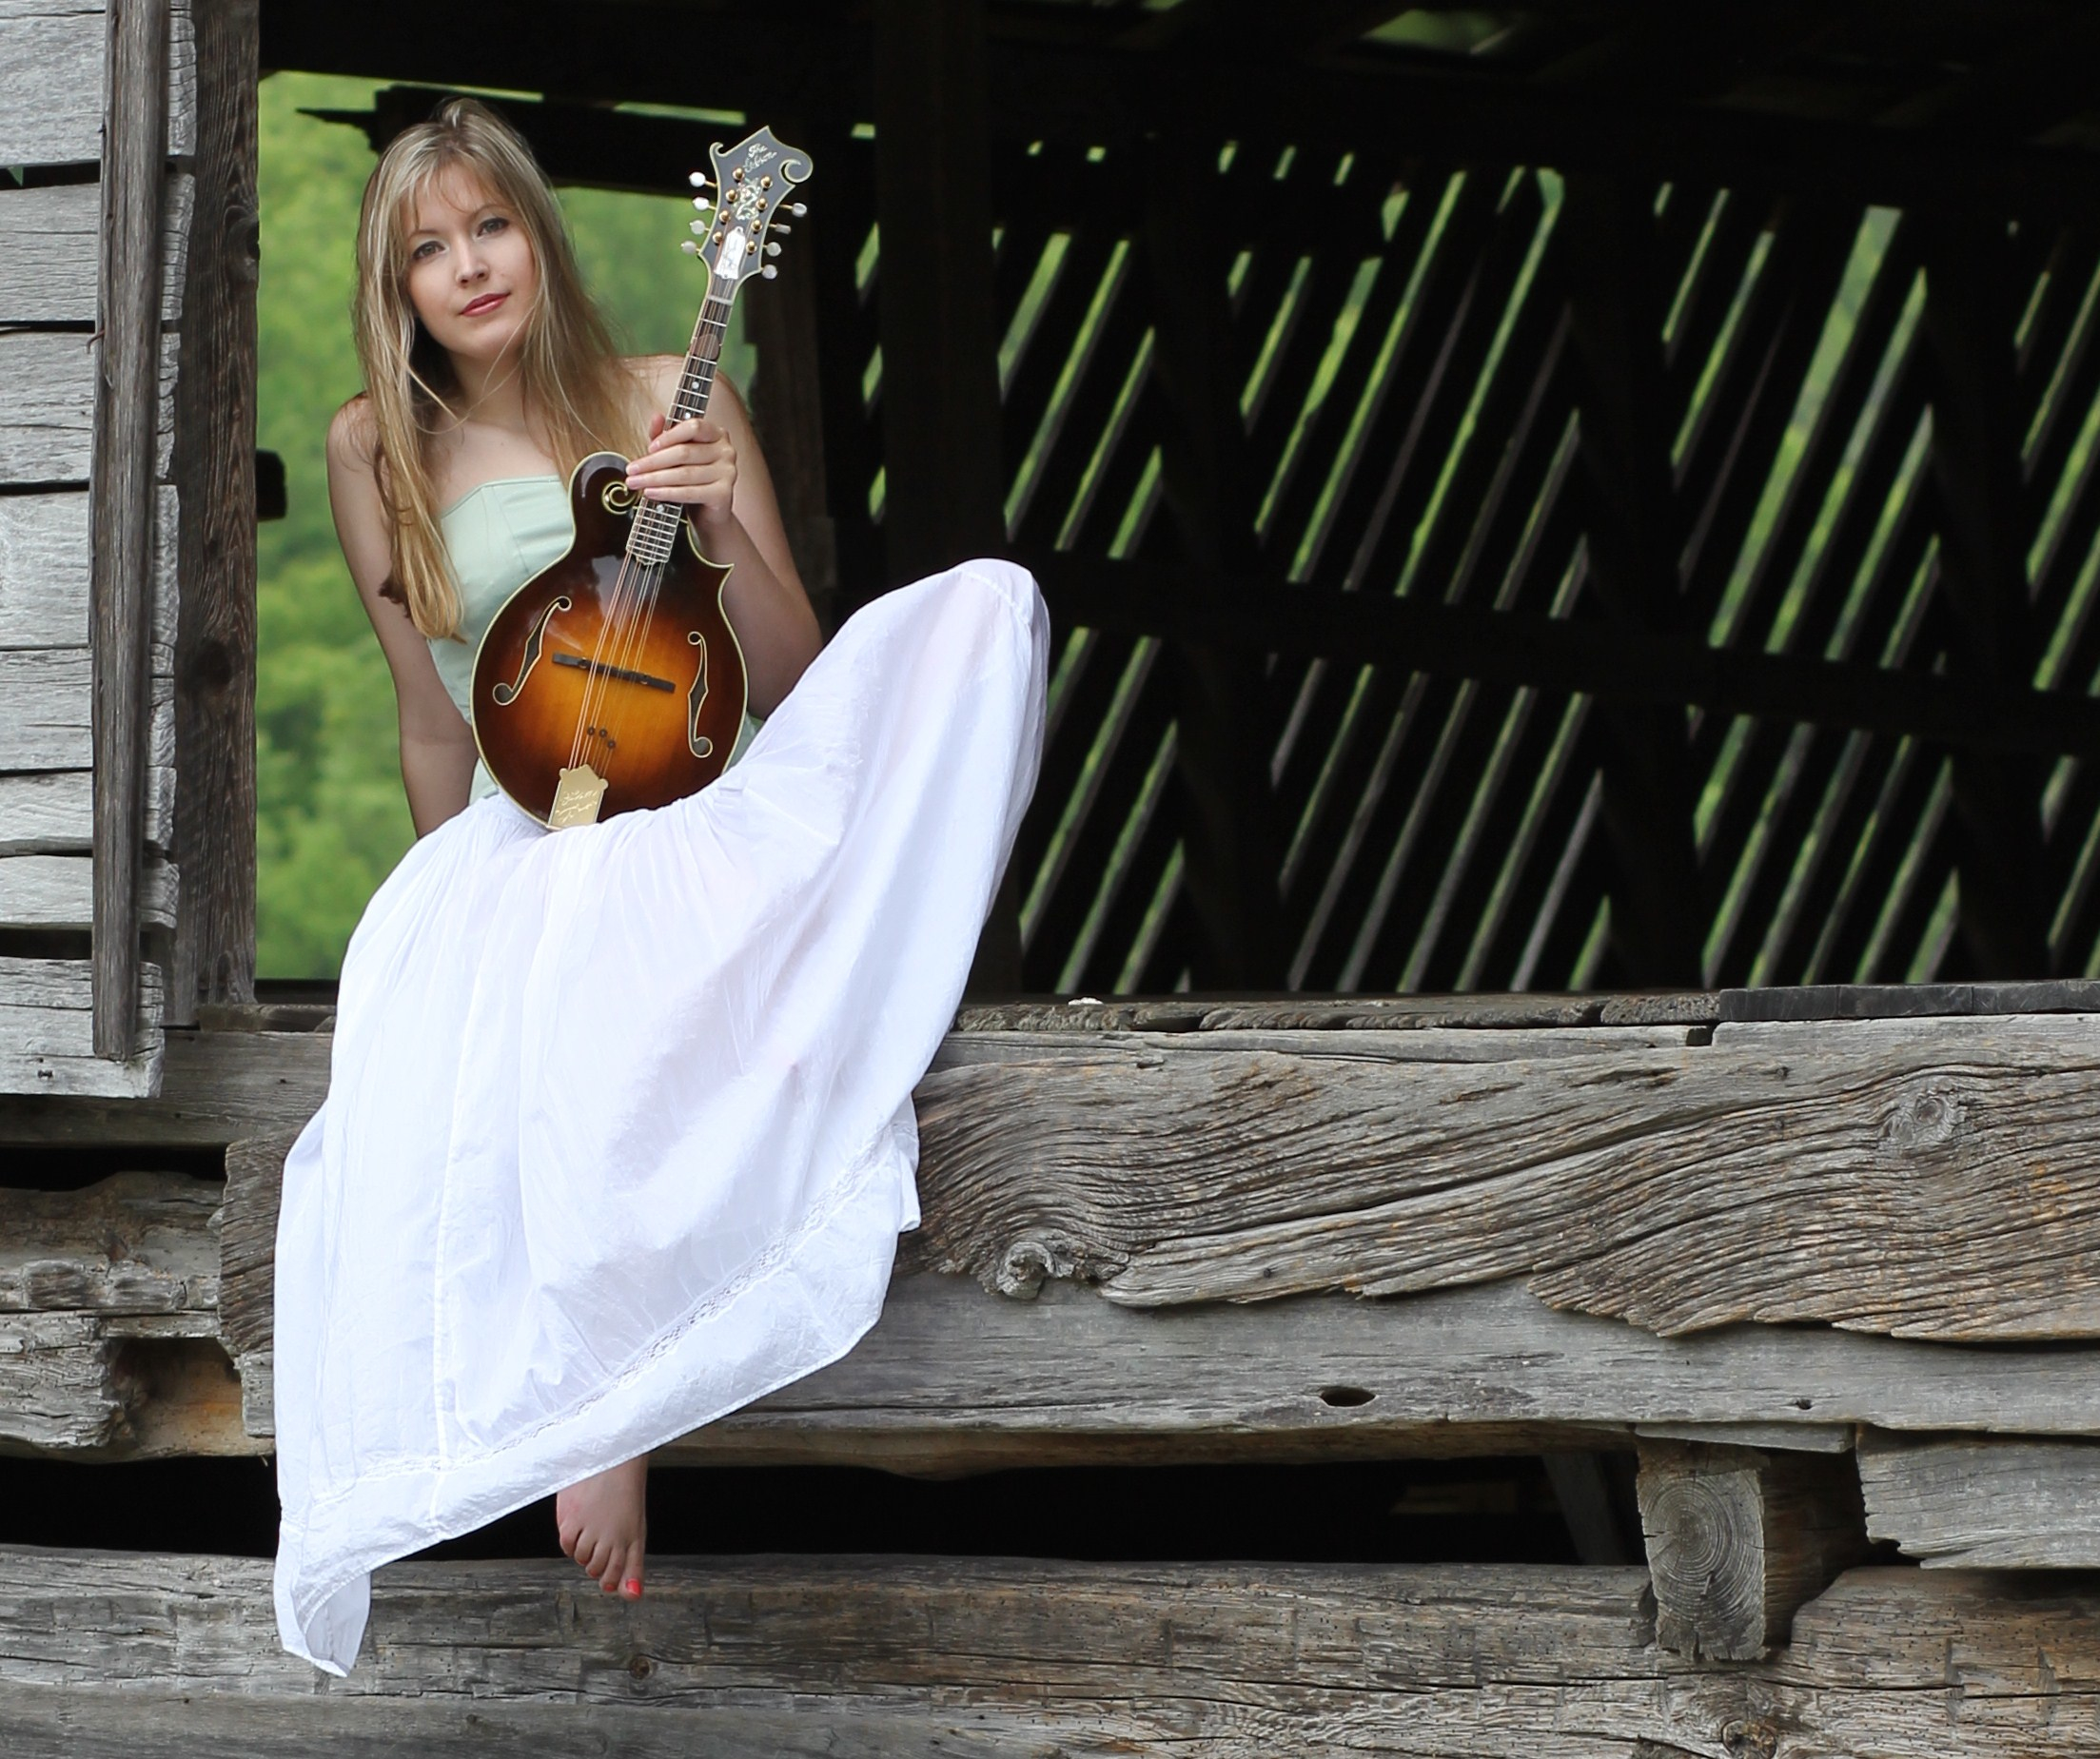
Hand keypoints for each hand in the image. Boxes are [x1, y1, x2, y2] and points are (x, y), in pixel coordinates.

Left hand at [626, 411, 736, 530]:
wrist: (708, 511)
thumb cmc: (692, 478)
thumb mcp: (675, 452)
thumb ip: (665, 434)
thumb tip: (657, 416)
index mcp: (716, 433)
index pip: (693, 426)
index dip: (669, 436)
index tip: (649, 448)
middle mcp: (726, 450)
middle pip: (685, 452)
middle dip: (653, 462)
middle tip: (632, 470)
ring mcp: (728, 472)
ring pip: (684, 474)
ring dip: (654, 479)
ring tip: (636, 482)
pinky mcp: (724, 494)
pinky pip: (690, 492)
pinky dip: (667, 493)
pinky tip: (651, 493)